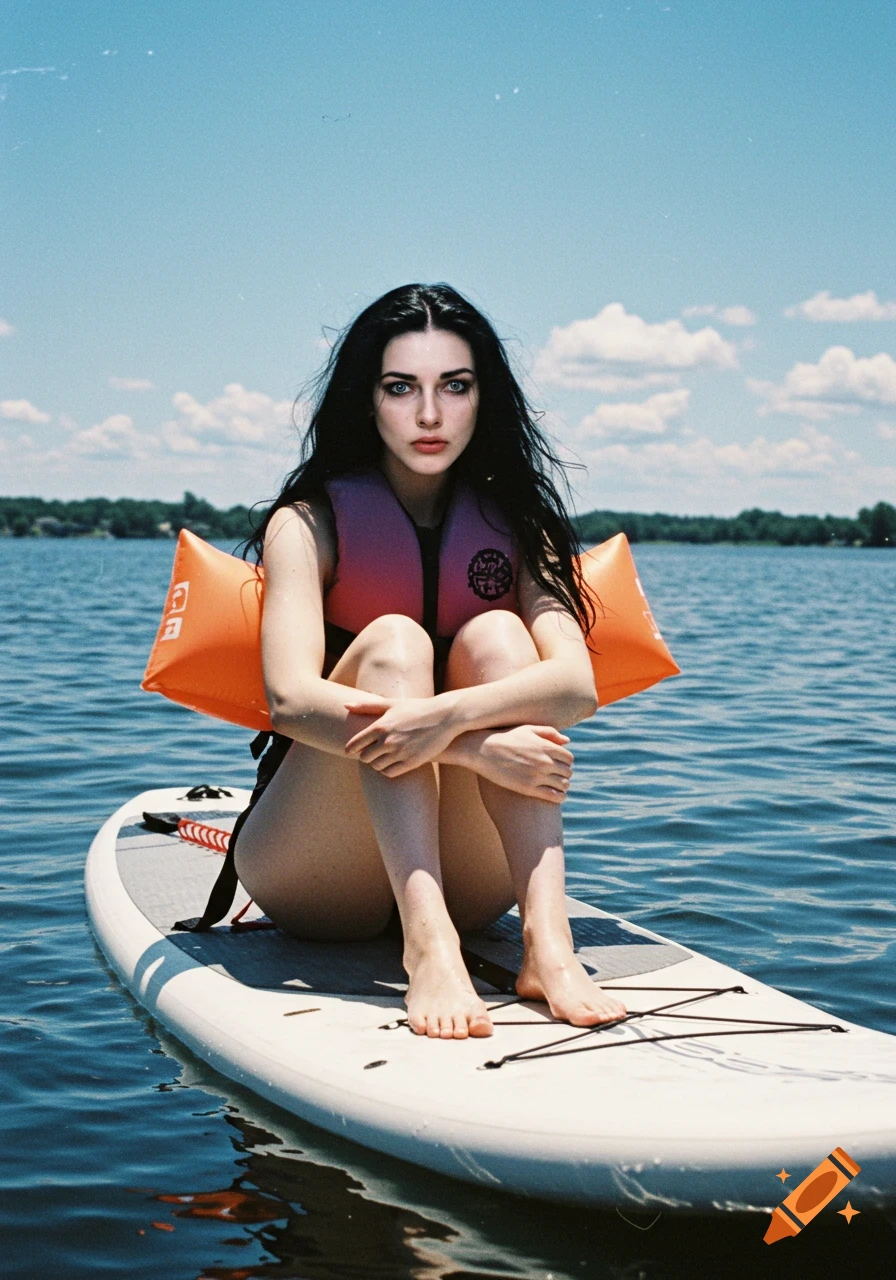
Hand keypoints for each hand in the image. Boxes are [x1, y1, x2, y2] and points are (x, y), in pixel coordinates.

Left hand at [344, 695, 459, 775]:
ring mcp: (400, 753)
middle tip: (371, 753)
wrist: (445, 717)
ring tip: (383, 757)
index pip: (355, 744)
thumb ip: (368, 706)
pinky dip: (388, 770)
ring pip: (377, 767)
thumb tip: (346, 705)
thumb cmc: (417, 708)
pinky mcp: (411, 762)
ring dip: (377, 763)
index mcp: (381, 726)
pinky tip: (393, 763)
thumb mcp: (393, 703)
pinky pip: (390, 773)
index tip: (350, 751)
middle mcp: (388, 741)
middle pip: (365, 758)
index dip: (351, 749)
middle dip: (366, 756)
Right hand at [465, 725, 573, 801]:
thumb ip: (549, 732)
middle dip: (564, 774)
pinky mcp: (528, 788)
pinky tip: (556, 796)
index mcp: (546, 746)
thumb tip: (567, 741)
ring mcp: (537, 776)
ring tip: (556, 786)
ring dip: (562, 786)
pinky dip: (559, 797)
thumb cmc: (506, 737)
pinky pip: (553, 796)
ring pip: (563, 785)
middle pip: (567, 772)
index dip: (565, 762)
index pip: (569, 758)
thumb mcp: (528, 729)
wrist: (483, 750)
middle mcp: (545, 761)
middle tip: (556, 776)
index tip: (558, 764)